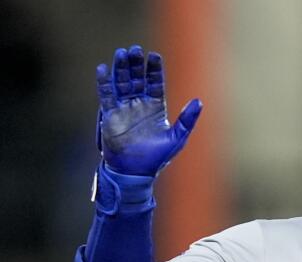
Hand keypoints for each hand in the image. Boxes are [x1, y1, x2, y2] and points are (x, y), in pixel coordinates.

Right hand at [95, 45, 201, 175]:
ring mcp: (124, 109)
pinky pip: (106, 95)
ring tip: (121, 53)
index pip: (155, 83)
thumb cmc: (157, 158)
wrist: (135, 172)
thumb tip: (199, 101)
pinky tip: (102, 69)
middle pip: (137, 78)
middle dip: (136, 64)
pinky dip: (104, 83)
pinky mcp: (110, 115)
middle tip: (135, 49)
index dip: (154, 70)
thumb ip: (187, 119)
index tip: (154, 56)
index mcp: (156, 107)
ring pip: (121, 83)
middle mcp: (139, 105)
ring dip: (120, 68)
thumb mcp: (177, 138)